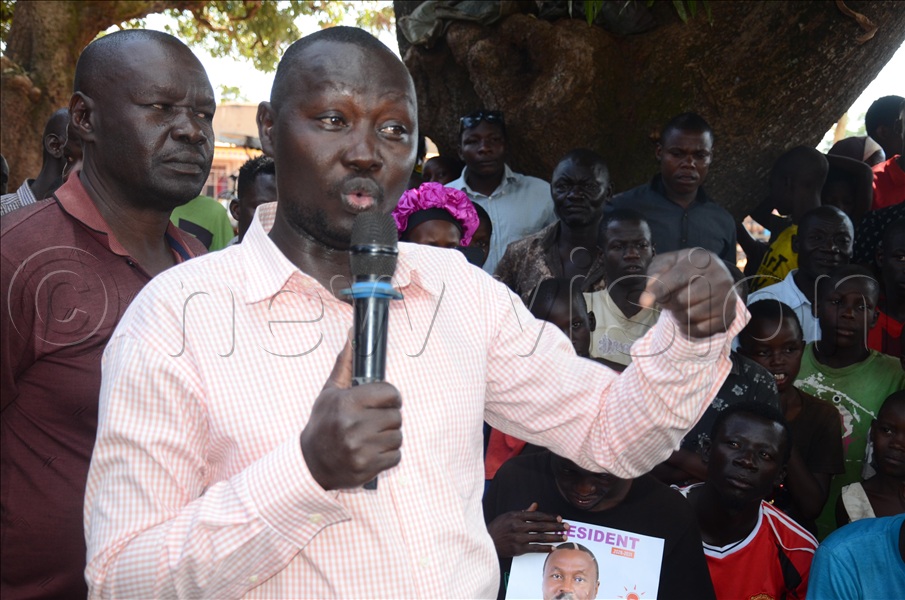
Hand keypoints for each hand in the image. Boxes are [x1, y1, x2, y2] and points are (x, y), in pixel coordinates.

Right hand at [300, 340, 401, 489]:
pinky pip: (396, 456)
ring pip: (398, 437)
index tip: (384, 401)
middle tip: (375, 421)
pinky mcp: (366, 468)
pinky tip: (372, 451)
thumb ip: (346, 364)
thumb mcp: (330, 392)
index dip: (390, 396)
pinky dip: (388, 455)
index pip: (390, 393)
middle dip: (389, 418)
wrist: (311, 463)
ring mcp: (360, 449)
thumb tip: (353, 334)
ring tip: (372, 436)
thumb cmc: (323, 423)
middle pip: (397, 416)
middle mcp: (353, 426)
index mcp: (347, 403)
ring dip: (389, 437)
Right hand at [486, 503, 568, 556]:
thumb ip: (524, 512)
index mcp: (516, 516)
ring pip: (541, 537)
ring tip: (564, 537)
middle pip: (542, 526)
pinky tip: (553, 548)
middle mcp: (518, 526)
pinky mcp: (518, 549)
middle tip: (567, 527)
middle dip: (556, 526)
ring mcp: (519, 538)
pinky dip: (545, 548)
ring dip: (554, 537)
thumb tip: (535, 505)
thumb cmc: (497, 528)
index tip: (559, 518)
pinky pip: (535, 548)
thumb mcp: (508, 516)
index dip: (550, 516)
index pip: (537, 515)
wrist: (487, 542)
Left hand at [640, 248, 736, 337]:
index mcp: (703, 259)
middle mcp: (719, 277)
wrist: (713, 277)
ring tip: (679, 307)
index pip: (678, 278)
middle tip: (668, 300)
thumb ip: (656, 274)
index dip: (659, 291)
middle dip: (668, 303)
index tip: (644, 302)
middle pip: (682, 300)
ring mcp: (726, 297)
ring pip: (689, 317)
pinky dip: (687, 328)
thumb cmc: (685, 269)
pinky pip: (699, 330)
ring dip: (677, 316)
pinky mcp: (729, 316)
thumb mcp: (668, 263)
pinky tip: (687, 319)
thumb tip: (647, 297)